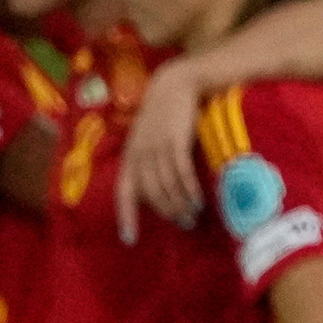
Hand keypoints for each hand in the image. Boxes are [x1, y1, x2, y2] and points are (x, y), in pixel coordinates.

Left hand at [121, 69, 213, 232]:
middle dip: (167, 212)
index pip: (123, 192)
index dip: (126, 217)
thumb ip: (148, 160)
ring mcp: (156, 148)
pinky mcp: (175, 141)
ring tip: (192, 217)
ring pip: (167, 187)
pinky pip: (181, 174)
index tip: (130, 240)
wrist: (177, 82)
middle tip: (183, 224)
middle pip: (151, 194)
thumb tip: (157, 188)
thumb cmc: (165, 112)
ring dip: (180, 205)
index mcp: (130, 156)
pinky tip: (198, 201)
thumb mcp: (148, 137)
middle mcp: (140, 155)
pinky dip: (189, 190)